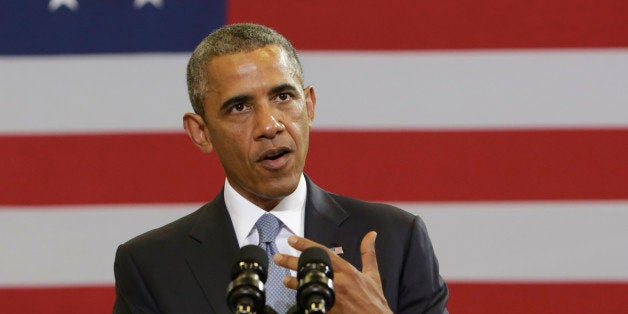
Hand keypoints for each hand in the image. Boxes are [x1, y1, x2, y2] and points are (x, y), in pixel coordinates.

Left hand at [274, 231, 392, 313]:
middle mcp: (339, 282)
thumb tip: (371, 234)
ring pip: (309, 286)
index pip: (324, 253)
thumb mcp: (373, 275)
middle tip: (278, 257)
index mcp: (348, 271)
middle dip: (292, 262)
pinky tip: (297, 298)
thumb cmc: (375, 300)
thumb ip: (368, 253)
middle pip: (311, 268)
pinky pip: (313, 302)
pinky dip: (304, 300)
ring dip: (295, 282)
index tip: (293, 239)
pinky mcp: (330, 311)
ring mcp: (333, 297)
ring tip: (284, 279)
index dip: (307, 245)